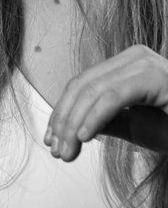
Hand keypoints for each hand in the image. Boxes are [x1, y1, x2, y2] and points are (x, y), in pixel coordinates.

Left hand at [44, 45, 167, 160]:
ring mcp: (146, 63)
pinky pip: (113, 97)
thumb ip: (105, 120)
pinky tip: (84, 137)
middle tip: (56, 151)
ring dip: (73, 123)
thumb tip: (70, 127)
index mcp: (129, 63)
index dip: (62, 112)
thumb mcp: (136, 127)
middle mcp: (136, 56)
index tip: (52, 142)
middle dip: (63, 120)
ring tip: (67, 150)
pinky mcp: (155, 76)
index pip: (83, 84)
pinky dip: (93, 117)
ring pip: (93, 90)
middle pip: (83, 85)